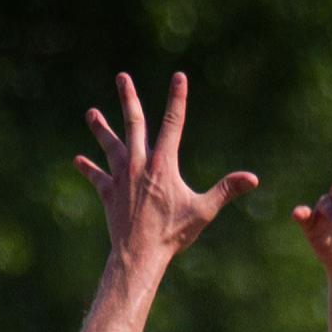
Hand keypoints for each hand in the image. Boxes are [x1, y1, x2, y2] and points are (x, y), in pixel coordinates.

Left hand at [74, 72, 258, 267]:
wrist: (140, 253)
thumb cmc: (173, 234)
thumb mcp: (203, 211)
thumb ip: (226, 190)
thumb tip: (253, 179)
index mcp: (163, 164)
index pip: (173, 123)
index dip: (177, 99)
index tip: (179, 77)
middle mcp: (139, 164)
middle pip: (133, 124)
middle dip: (129, 99)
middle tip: (122, 77)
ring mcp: (121, 177)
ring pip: (110, 146)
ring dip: (101, 128)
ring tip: (92, 113)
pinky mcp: (109, 193)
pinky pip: (97, 177)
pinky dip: (88, 169)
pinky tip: (78, 161)